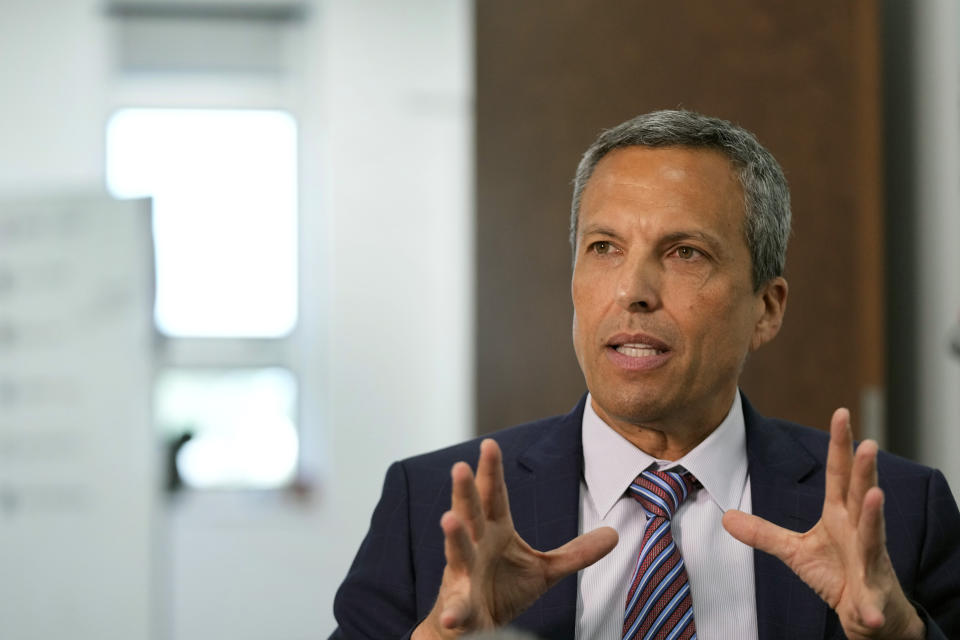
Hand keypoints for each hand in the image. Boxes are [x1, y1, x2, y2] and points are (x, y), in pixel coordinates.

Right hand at [413, 439, 617, 639]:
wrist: (477, 627)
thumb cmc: (504, 589)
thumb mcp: (545, 569)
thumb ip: (576, 552)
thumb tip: (614, 534)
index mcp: (495, 531)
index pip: (494, 497)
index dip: (492, 471)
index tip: (490, 444)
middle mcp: (476, 547)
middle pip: (471, 514)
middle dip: (465, 492)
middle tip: (460, 467)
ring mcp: (464, 575)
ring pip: (458, 552)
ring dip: (454, 536)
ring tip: (449, 519)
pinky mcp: (460, 608)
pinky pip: (456, 610)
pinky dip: (453, 613)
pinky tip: (450, 616)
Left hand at [722, 408, 924, 639]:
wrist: (865, 612)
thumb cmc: (836, 573)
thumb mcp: (793, 550)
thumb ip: (763, 533)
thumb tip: (727, 517)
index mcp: (840, 515)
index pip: (839, 474)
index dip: (839, 445)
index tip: (841, 413)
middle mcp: (858, 530)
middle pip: (860, 494)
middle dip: (864, 470)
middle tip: (867, 443)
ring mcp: (869, 560)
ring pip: (873, 534)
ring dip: (875, 516)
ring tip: (875, 496)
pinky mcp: (872, 594)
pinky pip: (871, 599)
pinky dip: (870, 606)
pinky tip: (869, 611)